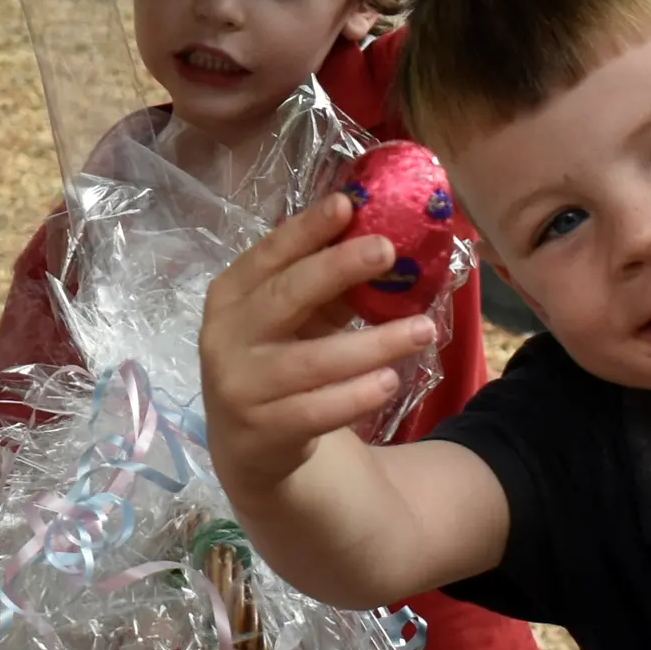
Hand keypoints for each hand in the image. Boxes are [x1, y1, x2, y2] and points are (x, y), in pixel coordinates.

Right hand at [197, 192, 443, 503]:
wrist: (250, 445)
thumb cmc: (279, 359)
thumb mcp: (292, 318)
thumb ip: (324, 284)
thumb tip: (385, 238)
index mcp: (231, 296)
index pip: (268, 254)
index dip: (306, 229)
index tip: (346, 204)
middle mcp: (227, 337)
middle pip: (286, 295)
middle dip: (338, 268)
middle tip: (388, 251)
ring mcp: (241, 386)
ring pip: (313, 360)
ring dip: (374, 344)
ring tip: (423, 330)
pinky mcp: (263, 431)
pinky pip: (319, 410)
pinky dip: (358, 395)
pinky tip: (389, 382)